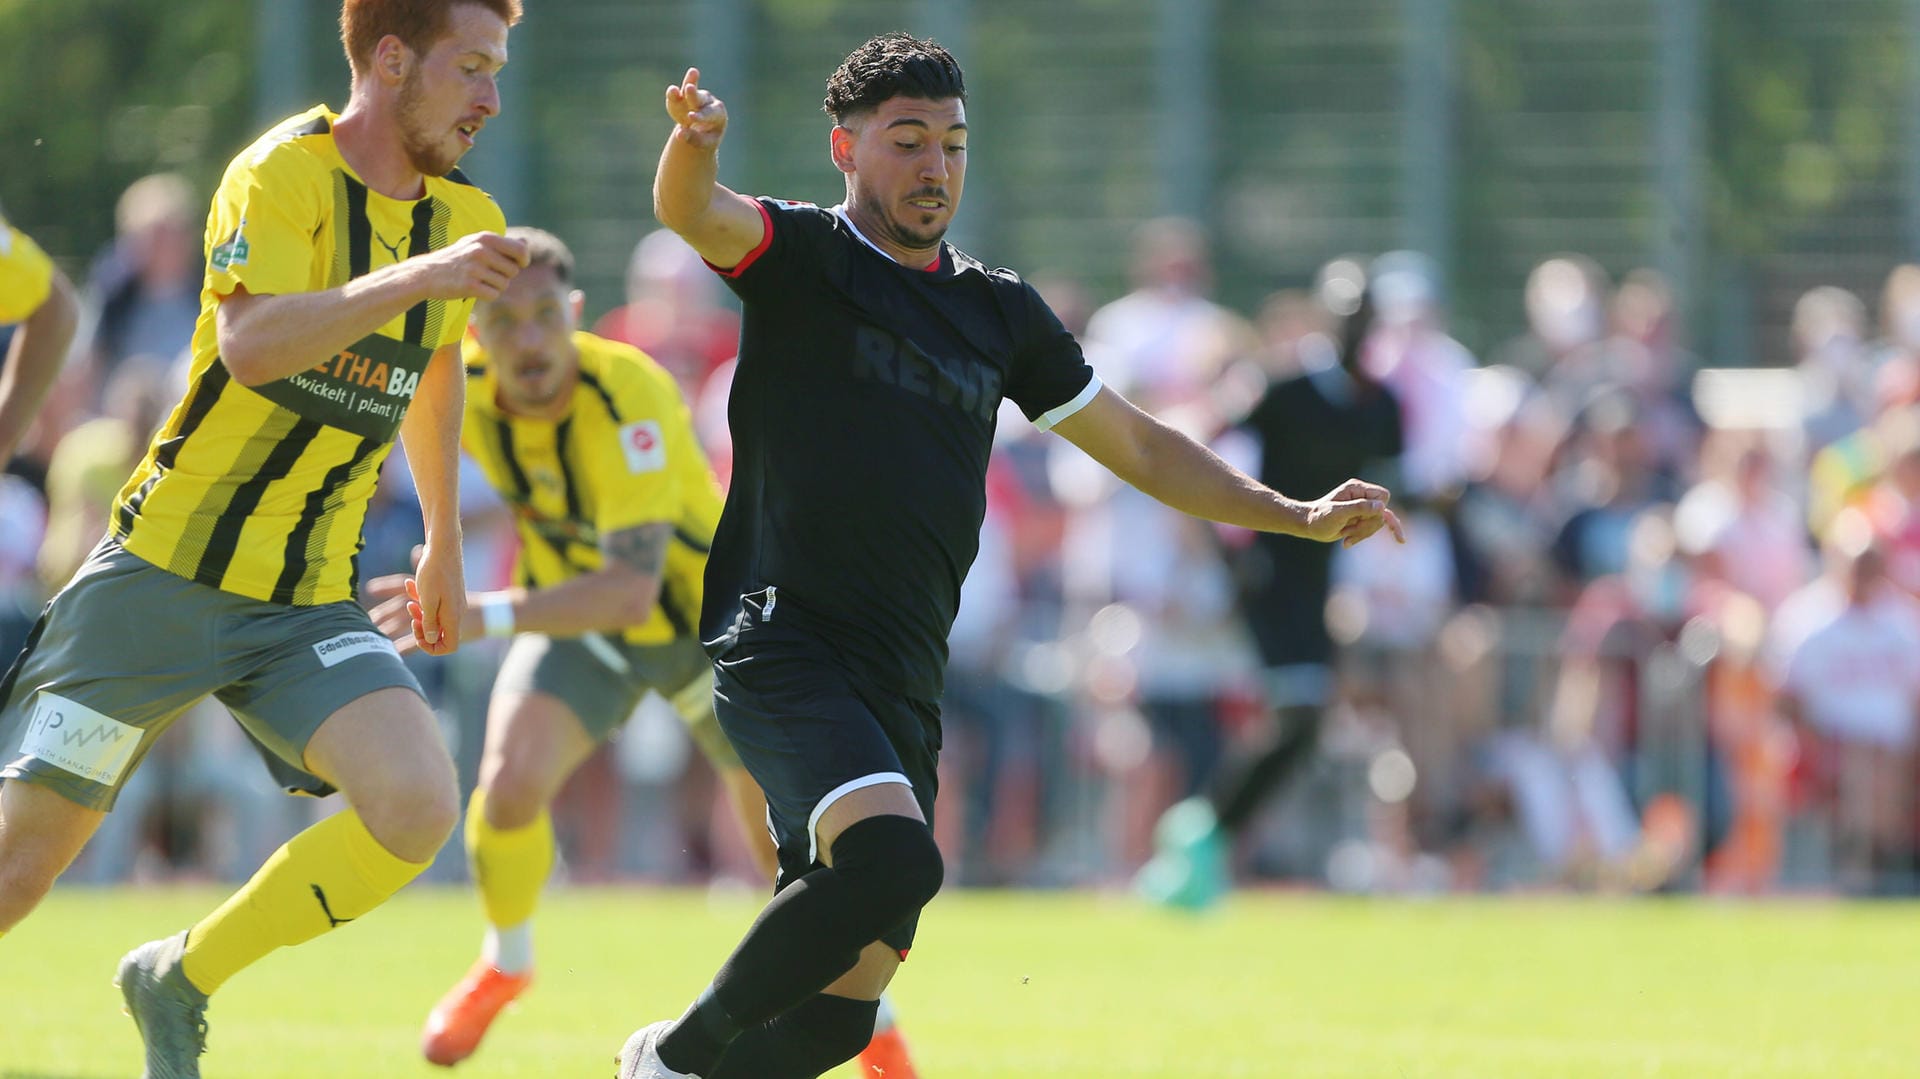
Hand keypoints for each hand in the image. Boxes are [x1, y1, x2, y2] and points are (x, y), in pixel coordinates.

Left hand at [408, 541, 466, 654]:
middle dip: (422, 630)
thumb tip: (429, 640)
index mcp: (452, 617)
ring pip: (437, 620)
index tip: (418, 634)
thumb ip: (429, 621)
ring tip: (411, 602)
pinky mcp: (451, 595)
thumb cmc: (435, 573)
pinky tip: (412, 589)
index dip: (432, 647)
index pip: (448, 646)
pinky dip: (425, 604)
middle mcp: (456, 613)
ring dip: (421, 616)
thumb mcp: (428, 600)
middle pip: (440, 634)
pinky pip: (438, 607)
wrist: (445, 547)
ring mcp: (455, 604)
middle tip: (413, 616)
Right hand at [412, 231, 529, 301]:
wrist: (427, 274)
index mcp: (485, 238)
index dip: (523, 260)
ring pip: (504, 284)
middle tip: (487, 273)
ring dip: (495, 286)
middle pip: (514, 270)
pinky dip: (487, 295)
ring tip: (478, 280)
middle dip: (505, 275)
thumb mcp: (476, 244)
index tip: (518, 264)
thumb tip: (526, 243)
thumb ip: (502, 244)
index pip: (521, 250)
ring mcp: (475, 268)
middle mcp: (481, 250)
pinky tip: (474, 290)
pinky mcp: (469, 286)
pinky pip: (494, 295)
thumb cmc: (457, 259)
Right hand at [665, 67, 727, 148]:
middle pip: (699, 99)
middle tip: (689, 88)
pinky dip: (673, 94)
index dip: (699, 116)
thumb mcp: (703, 142)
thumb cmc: (706, 138)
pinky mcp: (684, 94)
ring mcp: (696, 95)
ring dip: (677, 94)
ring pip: (685, 96)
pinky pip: (677, 94)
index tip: (690, 117)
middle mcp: (708, 101)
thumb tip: (679, 134)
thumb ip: (692, 138)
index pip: (709, 114)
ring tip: (673, 90)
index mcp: (718, 113)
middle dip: (693, 95)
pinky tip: (671, 88)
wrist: (703, 129)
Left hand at [1301, 478, 1406, 547]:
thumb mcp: (1337, 513)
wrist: (1308, 526)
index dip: (1378, 509)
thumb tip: (1381, 507)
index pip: (1383, 495)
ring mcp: (1362, 508)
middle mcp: (1362, 496)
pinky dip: (1370, 535)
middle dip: (1367, 526)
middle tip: (1348, 531)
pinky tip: (1399, 541)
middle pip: (1382, 512)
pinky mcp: (1361, 518)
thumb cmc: (1319, 518)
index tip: (1361, 517)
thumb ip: (1359, 508)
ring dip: (1363, 534)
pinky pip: (1376, 527)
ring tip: (1345, 537)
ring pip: (1378, 523)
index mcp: (1357, 489)